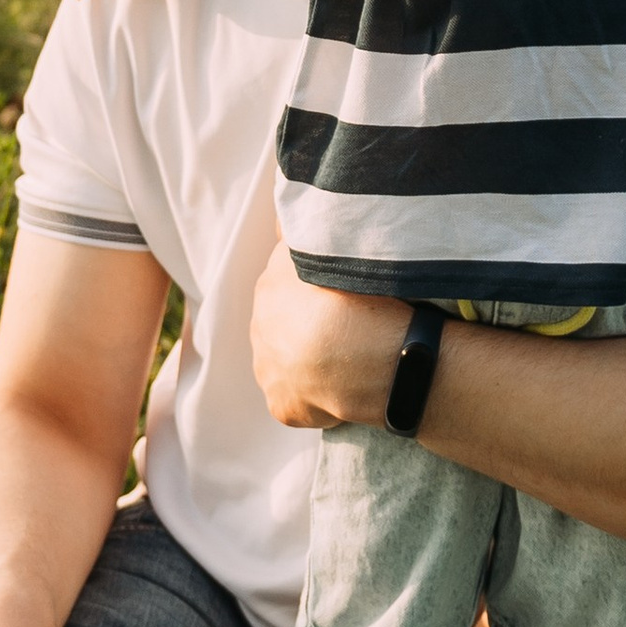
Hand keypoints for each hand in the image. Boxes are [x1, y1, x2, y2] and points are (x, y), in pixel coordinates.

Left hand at [251, 242, 401, 429]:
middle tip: (347, 328)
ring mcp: (267, 369)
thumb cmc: (356, 295)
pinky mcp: (281, 405)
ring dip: (308, 363)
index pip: (288, 282)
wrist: (366, 354)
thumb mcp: (329, 245)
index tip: (341, 297)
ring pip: (286, 363)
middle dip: (307, 327)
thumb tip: (279, 221)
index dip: (316, 290)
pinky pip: (299, 401)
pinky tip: (344, 389)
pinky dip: (318, 397)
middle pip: (283, 324)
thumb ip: (298, 232)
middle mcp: (259, 325)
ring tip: (347, 361)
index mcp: (270, 284)